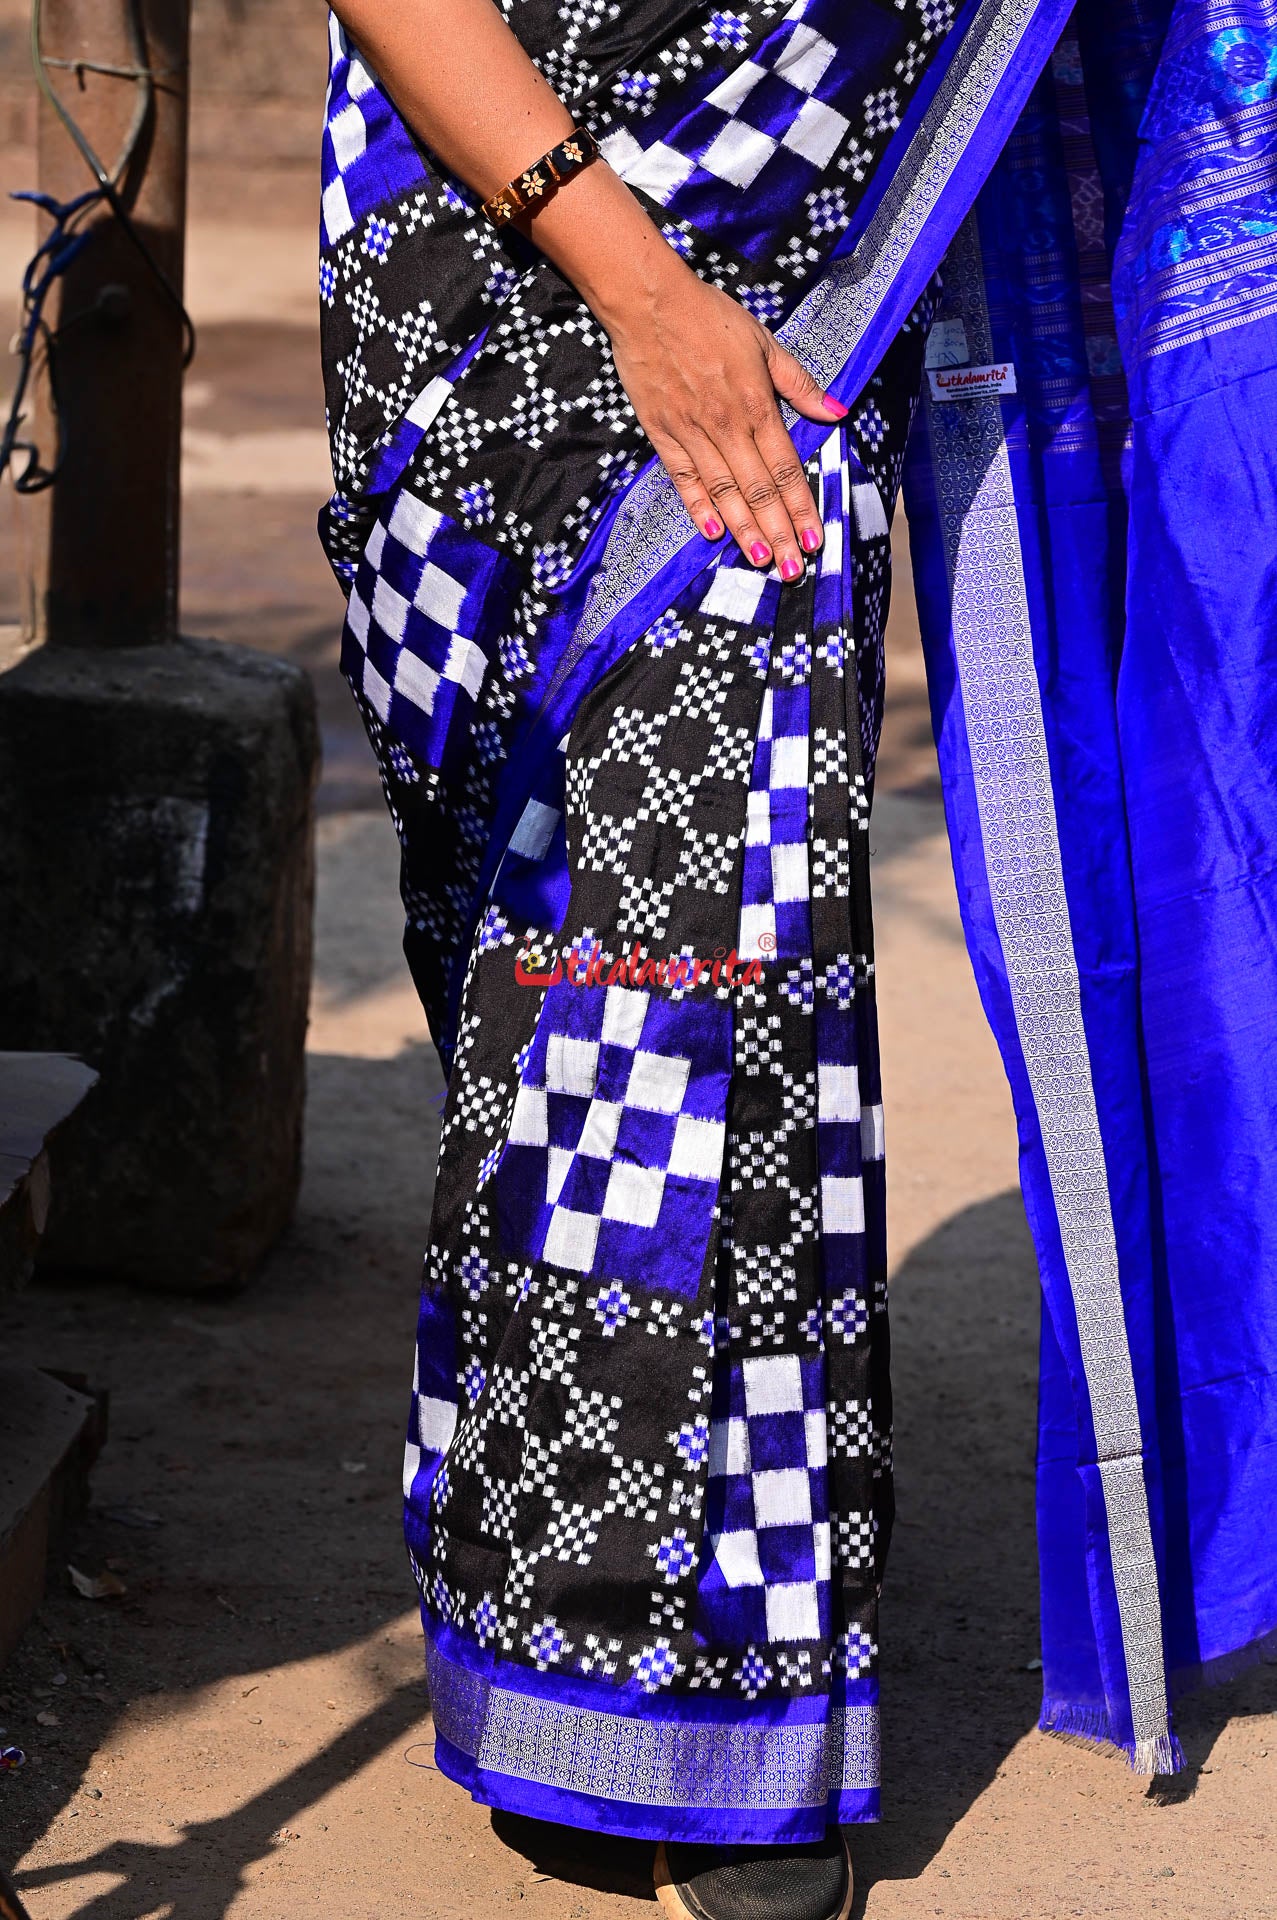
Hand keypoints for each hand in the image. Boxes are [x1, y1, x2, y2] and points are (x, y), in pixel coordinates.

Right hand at [599, 255, 847, 577]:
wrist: (649, 302)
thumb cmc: (710, 317)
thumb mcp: (764, 343)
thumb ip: (799, 384)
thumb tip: (837, 411)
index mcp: (757, 405)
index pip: (786, 469)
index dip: (802, 507)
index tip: (814, 539)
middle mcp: (727, 426)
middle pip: (759, 491)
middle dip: (779, 533)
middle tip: (792, 569)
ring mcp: (693, 432)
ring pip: (724, 492)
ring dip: (744, 530)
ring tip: (761, 561)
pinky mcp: (663, 432)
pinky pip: (683, 477)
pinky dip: (698, 506)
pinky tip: (712, 532)